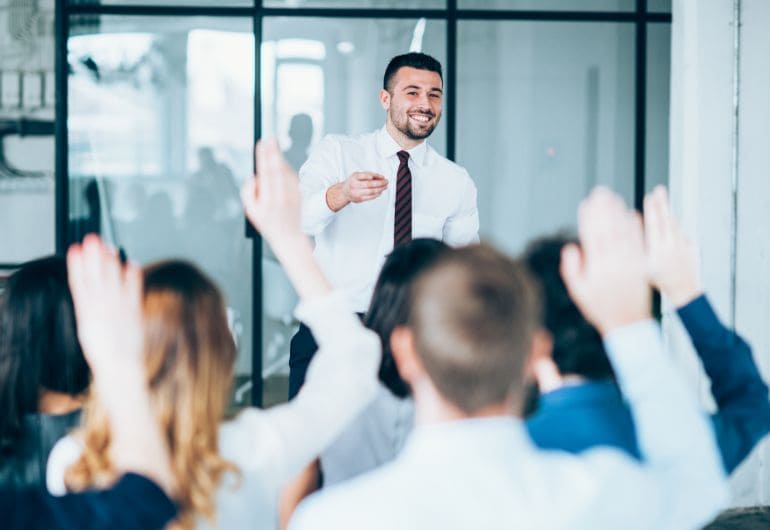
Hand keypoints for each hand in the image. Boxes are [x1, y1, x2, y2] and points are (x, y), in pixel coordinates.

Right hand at [66, 234, 143, 379]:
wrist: (119, 367)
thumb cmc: (104, 352)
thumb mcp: (88, 329)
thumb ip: (89, 309)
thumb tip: (89, 292)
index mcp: (86, 313)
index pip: (79, 283)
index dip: (77, 265)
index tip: (75, 249)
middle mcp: (101, 309)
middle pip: (95, 277)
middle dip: (93, 256)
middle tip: (93, 238)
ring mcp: (117, 309)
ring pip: (112, 280)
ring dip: (111, 262)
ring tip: (109, 246)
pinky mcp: (133, 312)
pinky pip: (133, 290)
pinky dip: (133, 276)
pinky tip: (132, 263)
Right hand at [242, 140, 302, 244]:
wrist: (289, 237)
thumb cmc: (268, 224)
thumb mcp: (251, 211)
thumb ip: (248, 193)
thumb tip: (254, 176)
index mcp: (267, 201)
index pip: (265, 173)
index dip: (263, 157)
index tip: (261, 144)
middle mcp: (281, 197)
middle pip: (277, 169)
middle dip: (272, 152)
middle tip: (269, 139)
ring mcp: (292, 196)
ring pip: (286, 171)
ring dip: (280, 158)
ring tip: (274, 146)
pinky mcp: (300, 195)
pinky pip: (293, 177)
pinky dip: (287, 167)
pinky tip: (281, 161)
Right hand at [343, 172, 387, 202]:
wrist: (344, 192)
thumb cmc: (353, 182)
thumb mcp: (357, 175)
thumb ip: (367, 175)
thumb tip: (380, 177)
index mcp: (354, 177)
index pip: (365, 175)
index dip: (375, 176)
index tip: (382, 176)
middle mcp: (354, 185)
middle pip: (369, 184)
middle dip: (380, 183)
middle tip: (386, 181)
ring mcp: (356, 193)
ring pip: (371, 191)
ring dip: (380, 189)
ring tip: (385, 186)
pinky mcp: (359, 199)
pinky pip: (370, 197)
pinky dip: (377, 194)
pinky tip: (380, 191)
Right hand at [560, 187, 650, 334]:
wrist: (627, 323)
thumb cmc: (600, 307)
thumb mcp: (578, 292)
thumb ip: (572, 269)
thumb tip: (571, 247)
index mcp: (596, 269)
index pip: (591, 237)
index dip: (589, 219)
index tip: (586, 203)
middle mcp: (614, 264)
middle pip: (608, 231)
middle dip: (604, 209)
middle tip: (601, 192)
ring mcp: (629, 264)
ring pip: (624, 234)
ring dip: (619, 214)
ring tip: (615, 198)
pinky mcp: (642, 266)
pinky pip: (639, 243)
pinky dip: (636, 228)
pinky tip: (632, 215)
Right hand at [644, 185, 701, 306]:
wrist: (684, 292)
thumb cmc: (659, 283)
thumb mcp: (642, 268)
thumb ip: (637, 248)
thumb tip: (632, 229)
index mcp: (657, 253)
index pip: (654, 226)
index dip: (651, 211)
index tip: (649, 198)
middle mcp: (671, 247)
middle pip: (666, 221)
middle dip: (662, 204)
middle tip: (659, 190)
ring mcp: (683, 247)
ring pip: (675, 226)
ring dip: (668, 212)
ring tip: (662, 199)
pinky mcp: (692, 248)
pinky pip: (683, 235)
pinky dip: (676, 228)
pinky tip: (671, 223)